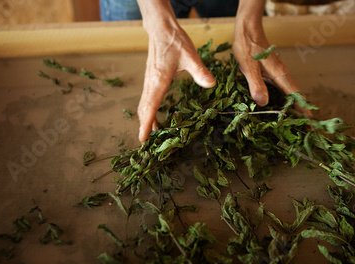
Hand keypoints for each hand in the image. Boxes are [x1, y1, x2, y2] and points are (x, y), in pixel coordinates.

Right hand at [136, 0, 215, 141]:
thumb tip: (211, 84)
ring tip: (152, 135)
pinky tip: (155, 118)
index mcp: (158, 80)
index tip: (143, 139)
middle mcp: (150, 83)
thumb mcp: (190, 56)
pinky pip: (147, 100)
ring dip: (146, 120)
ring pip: (144, 105)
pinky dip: (148, 112)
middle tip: (149, 144)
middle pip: (144, 110)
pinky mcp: (151, 80)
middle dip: (145, 127)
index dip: (146, 124)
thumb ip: (200, 71)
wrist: (161, 29)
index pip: (150, 106)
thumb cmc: (174, 42)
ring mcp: (149, 82)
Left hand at [234, 0, 310, 114]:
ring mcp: (278, 73)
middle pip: (295, 96)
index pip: (296, 96)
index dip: (303, 110)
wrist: (247, 30)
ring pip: (289, 93)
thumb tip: (263, 103)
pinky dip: (284, 99)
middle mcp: (282, 75)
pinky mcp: (272, 72)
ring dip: (293, 106)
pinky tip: (279, 106)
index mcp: (279, 75)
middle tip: (306, 129)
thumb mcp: (249, 67)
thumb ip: (256, 84)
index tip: (311, 123)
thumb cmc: (248, 46)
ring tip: (295, 122)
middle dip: (301, 112)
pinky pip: (282, 89)